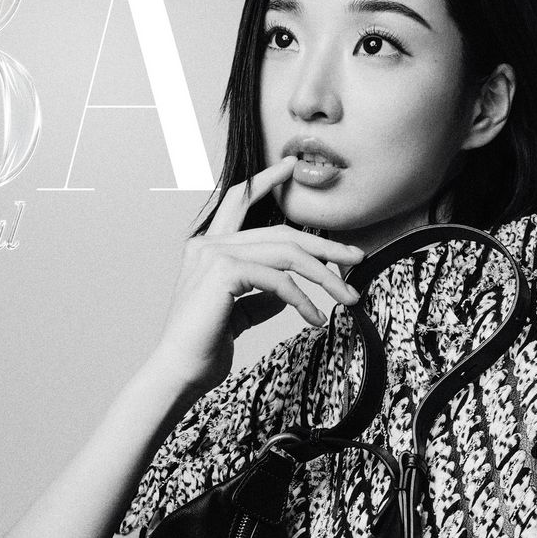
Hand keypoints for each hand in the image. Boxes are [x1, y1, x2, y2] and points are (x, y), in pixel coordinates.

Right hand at [149, 156, 363, 402]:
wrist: (180, 371)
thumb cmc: (205, 347)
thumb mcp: (239, 314)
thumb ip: (261, 296)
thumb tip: (289, 291)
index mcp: (209, 247)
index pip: (239, 201)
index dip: (266, 181)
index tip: (291, 166)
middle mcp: (209, 243)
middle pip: (280, 232)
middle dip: (324, 244)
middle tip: (357, 255)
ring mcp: (214, 255)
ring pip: (287, 254)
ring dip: (325, 276)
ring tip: (349, 297)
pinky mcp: (224, 273)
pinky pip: (279, 280)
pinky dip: (303, 300)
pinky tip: (316, 319)